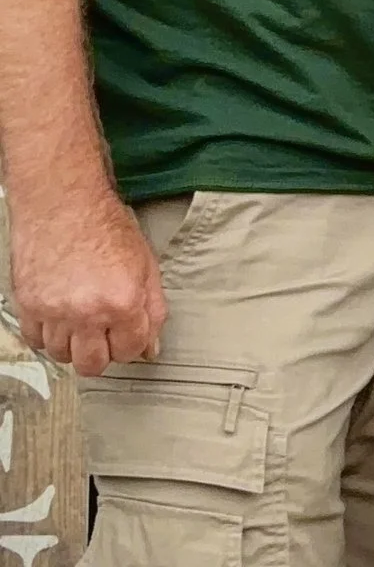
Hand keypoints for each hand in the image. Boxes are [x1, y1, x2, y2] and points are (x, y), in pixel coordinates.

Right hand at [9, 191, 163, 374]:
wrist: (62, 202)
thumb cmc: (104, 226)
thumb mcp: (146, 265)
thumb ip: (153, 310)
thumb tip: (150, 347)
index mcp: (122, 301)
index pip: (130, 351)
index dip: (132, 344)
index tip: (127, 335)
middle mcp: (86, 311)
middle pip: (93, 364)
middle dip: (102, 354)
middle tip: (104, 335)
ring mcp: (53, 310)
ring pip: (62, 355)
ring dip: (73, 345)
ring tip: (80, 322)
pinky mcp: (28, 304)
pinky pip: (35, 339)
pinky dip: (47, 334)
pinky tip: (58, 318)